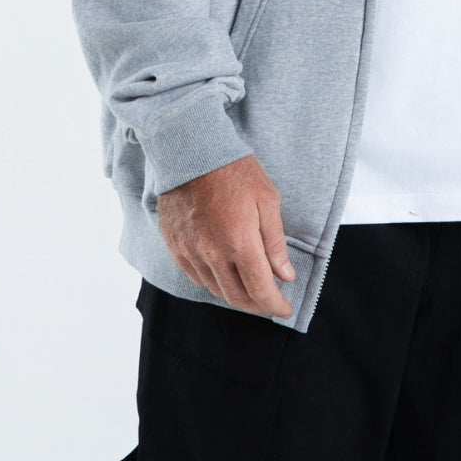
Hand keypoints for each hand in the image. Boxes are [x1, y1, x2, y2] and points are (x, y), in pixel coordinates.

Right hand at [157, 154, 296, 317]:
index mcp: (239, 242)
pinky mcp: (175, 246)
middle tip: (270, 302)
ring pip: (215, 289)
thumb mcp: (267, 200)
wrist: (192, 151)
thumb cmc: (234, 171)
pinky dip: (214, 282)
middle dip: (257, 305)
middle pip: (237, 297)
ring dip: (236, 295)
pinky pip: (195, 276)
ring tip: (250, 289)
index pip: (260, 290)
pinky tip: (225, 275)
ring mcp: (190, 251)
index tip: (285, 310)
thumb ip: (275, 242)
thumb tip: (284, 275)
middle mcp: (212, 253)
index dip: (275, 306)